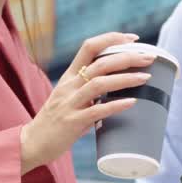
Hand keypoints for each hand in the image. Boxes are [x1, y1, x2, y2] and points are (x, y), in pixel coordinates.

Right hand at [20, 33, 155, 172]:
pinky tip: (131, 102)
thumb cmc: (55, 121)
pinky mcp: (72, 122)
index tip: (133, 39)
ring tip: (146, 77)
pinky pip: (96, 111)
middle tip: (149, 57)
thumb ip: (90, 92)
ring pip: (99, 84)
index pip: (89, 47)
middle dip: (127, 57)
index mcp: (69, 76)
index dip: (112, 39)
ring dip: (125, 79)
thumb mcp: (69, 98)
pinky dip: (115, 105)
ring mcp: (70, 104)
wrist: (32, 143)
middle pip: (100, 63)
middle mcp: (69, 86)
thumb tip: (119, 91)